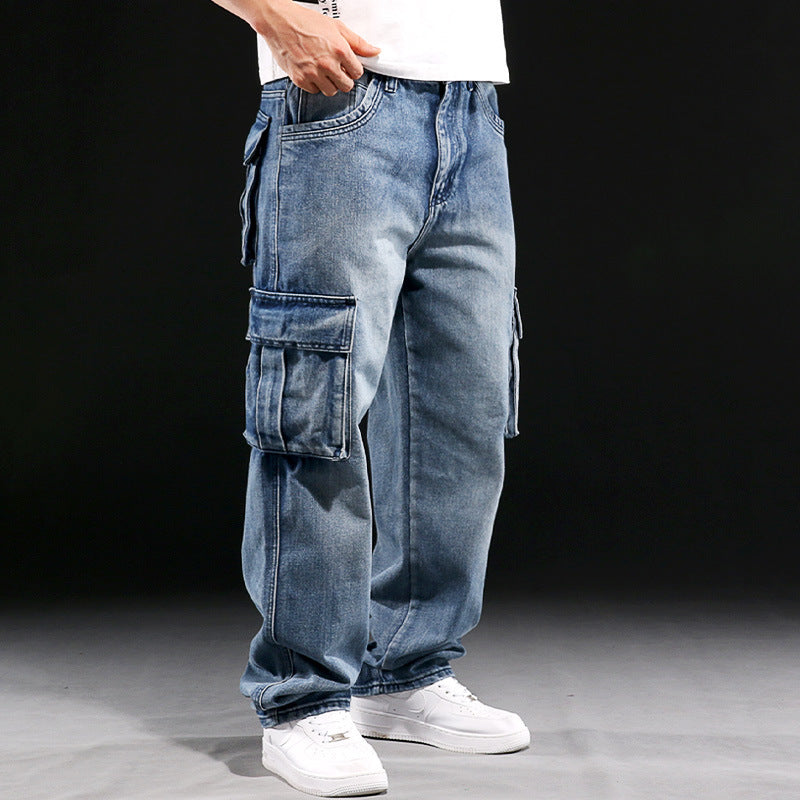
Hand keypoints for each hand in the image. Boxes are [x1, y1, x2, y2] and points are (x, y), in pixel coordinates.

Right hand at [258, 2, 380, 94]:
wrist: (279, 22)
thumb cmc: (305, 22)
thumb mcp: (336, 27)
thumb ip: (358, 43)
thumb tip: (375, 51)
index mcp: (339, 50)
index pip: (357, 73)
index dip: (353, 69)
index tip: (347, 65)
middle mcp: (327, 64)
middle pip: (346, 86)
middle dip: (344, 78)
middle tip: (336, 69)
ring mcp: (313, 73)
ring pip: (331, 91)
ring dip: (330, 83)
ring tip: (323, 69)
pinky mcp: (300, 79)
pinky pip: (315, 91)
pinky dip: (315, 84)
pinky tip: (312, 71)